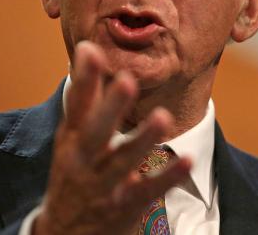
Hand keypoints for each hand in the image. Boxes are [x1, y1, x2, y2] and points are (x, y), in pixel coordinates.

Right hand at [34, 41, 190, 234]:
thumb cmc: (73, 173)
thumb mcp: (72, 138)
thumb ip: (86, 96)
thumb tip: (88, 49)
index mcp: (71, 140)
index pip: (75, 105)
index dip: (83, 79)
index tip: (90, 50)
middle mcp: (82, 161)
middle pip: (95, 132)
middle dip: (110, 107)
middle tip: (126, 81)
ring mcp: (101, 187)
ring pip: (122, 162)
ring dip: (142, 139)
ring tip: (162, 117)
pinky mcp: (121, 208)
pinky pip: (146, 192)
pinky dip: (166, 177)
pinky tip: (186, 160)